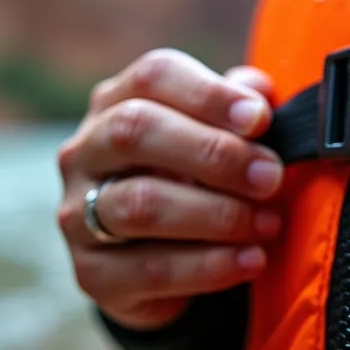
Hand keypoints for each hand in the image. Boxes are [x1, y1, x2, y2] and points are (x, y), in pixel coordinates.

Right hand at [57, 49, 283, 329]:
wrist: (158, 264)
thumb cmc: (192, 181)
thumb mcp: (214, 137)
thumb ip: (236, 110)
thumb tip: (258, 92)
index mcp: (116, 103)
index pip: (153, 77)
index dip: (209, 94)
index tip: (261, 119)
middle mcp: (85, 152)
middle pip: (136, 130)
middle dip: (213, 153)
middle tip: (270, 176)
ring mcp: (79, 213)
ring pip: (141, 204)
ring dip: (217, 214)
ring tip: (267, 223)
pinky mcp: (93, 273)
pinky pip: (151, 269)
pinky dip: (209, 266)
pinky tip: (251, 260)